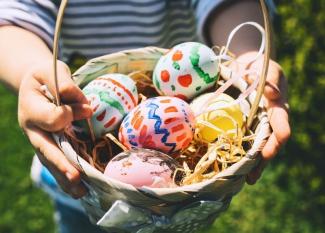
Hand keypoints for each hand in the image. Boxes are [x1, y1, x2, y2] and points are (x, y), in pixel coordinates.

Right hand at [18, 60, 91, 197]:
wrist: (35, 84)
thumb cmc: (45, 76)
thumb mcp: (51, 70)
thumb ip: (63, 82)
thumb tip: (82, 104)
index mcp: (30, 108)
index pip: (53, 118)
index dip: (71, 114)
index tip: (86, 108)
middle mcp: (32, 128)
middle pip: (45, 149)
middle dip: (61, 163)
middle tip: (76, 177)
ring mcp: (39, 139)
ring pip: (50, 162)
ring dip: (65, 178)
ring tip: (81, 193)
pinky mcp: (49, 145)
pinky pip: (56, 163)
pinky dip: (66, 177)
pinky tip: (80, 189)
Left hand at [231, 52, 290, 183]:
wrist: (247, 68)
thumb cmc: (261, 68)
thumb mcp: (267, 69)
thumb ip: (270, 80)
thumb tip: (271, 94)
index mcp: (278, 108)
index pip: (280, 125)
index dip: (276, 140)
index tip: (268, 152)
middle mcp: (269, 120)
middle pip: (268, 144)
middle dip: (262, 161)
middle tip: (252, 175)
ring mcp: (256, 125)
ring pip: (256, 147)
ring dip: (251, 164)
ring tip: (244, 180)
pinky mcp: (243, 126)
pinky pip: (241, 141)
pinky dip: (237, 154)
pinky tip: (229, 167)